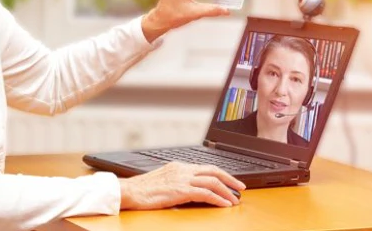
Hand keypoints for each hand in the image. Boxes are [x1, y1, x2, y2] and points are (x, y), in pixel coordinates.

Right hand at [119, 161, 245, 209]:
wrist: (131, 191)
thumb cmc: (143, 189)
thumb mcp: (163, 180)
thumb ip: (177, 181)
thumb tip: (189, 188)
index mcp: (179, 166)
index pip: (205, 167)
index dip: (221, 174)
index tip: (230, 181)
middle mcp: (183, 169)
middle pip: (213, 171)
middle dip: (230, 179)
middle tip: (241, 188)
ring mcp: (182, 179)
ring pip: (212, 181)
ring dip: (227, 191)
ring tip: (235, 199)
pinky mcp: (181, 190)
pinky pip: (205, 193)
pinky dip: (218, 198)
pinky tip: (224, 205)